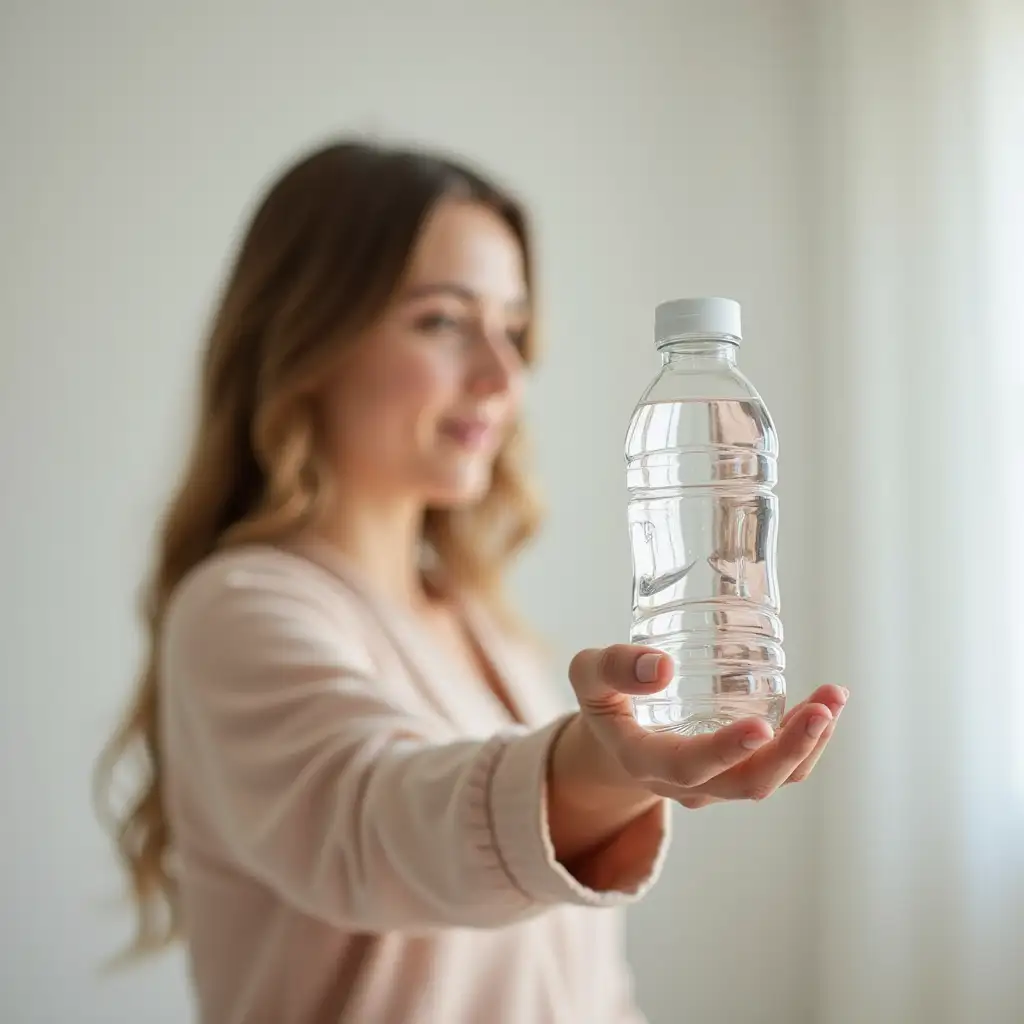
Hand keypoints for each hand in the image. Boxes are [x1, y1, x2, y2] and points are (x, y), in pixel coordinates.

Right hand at [568, 644, 844, 806]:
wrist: (615, 737)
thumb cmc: (604, 698)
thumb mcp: (588, 674)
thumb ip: (614, 666)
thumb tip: (663, 666)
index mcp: (643, 760)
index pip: (687, 766)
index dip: (725, 751)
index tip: (760, 726)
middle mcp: (684, 783)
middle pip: (745, 783)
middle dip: (789, 751)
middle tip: (821, 710)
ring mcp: (716, 784)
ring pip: (771, 779)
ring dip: (809, 744)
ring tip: (833, 698)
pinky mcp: (738, 771)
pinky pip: (781, 770)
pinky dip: (809, 742)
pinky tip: (827, 704)